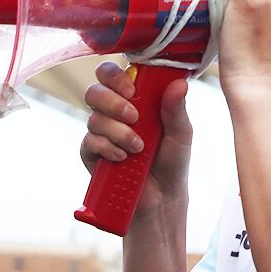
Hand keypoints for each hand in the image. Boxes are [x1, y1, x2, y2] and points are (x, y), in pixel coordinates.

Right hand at [80, 61, 192, 215]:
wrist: (162, 197)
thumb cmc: (172, 159)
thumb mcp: (180, 133)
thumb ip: (176, 108)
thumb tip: (180, 83)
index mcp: (134, 98)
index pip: (112, 74)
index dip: (115, 76)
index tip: (133, 90)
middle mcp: (112, 111)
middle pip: (94, 91)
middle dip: (113, 103)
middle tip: (134, 117)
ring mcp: (100, 132)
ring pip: (94, 118)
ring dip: (118, 132)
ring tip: (138, 147)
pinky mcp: (91, 154)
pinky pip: (89, 142)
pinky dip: (108, 148)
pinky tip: (123, 158)